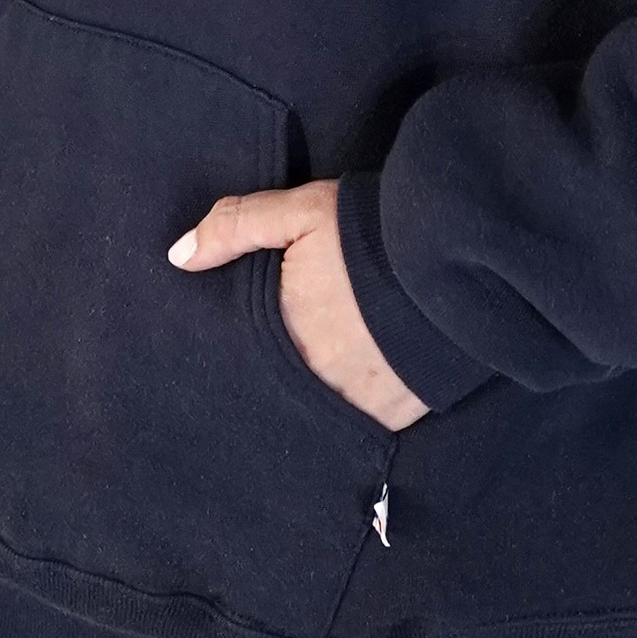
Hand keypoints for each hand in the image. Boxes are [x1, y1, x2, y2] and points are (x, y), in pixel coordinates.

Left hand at [169, 180, 429, 432]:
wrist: (457, 253)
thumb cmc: (371, 230)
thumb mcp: (299, 211)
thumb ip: (235, 227)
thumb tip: (179, 257)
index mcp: (283, 338)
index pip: (241, 362)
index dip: (234, 356)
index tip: (230, 352)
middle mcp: (317, 382)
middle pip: (277, 393)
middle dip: (273, 382)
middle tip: (275, 366)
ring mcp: (358, 405)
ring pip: (316, 413)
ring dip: (312, 398)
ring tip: (313, 378)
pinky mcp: (396, 415)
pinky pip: (359, 426)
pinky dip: (351, 410)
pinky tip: (350, 388)